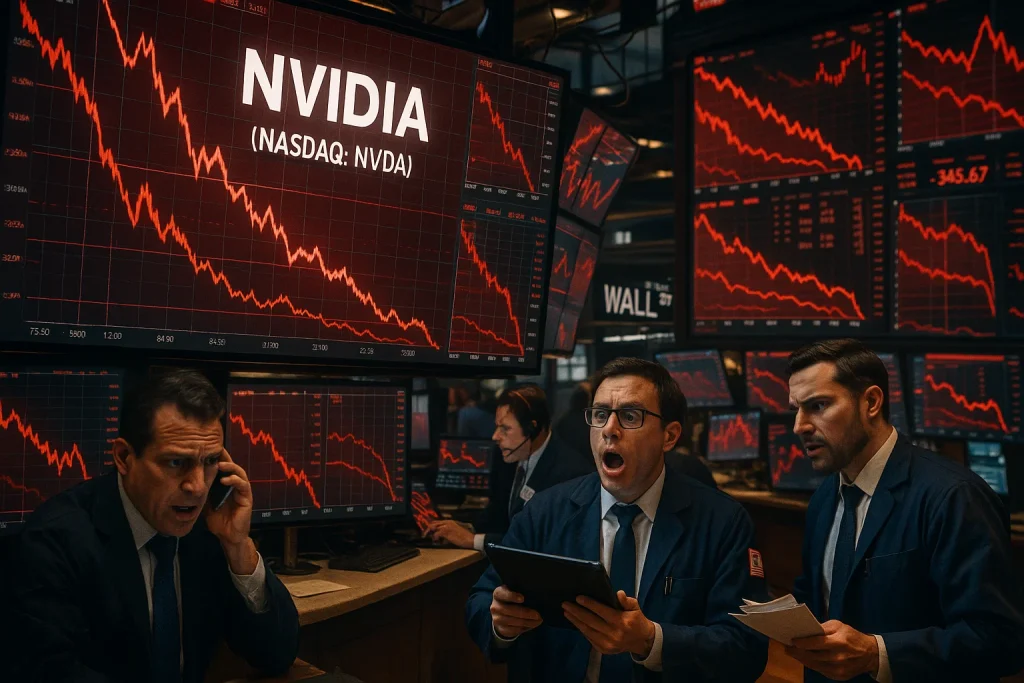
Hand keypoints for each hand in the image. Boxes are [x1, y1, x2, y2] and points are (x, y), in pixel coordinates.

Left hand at [204, 450, 257, 573]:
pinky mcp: (247, 498)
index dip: (217, 458)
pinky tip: (225, 479)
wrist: (228, 537)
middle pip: (232, 466)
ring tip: (220, 463)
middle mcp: (236, 486)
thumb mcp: (206, 504)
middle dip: (225, 458)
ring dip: (230, 467)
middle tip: (215, 450)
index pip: (223, 468)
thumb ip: (202, 492)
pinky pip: (243, 485)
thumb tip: (188, 483)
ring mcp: (243, 491)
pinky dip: (234, 480)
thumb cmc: (218, 521)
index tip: (207, 450)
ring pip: (240, 473)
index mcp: (227, 486)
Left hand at [425, 519, 475, 548]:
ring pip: (433, 528)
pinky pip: (436, 534)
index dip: (430, 526)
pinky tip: (436, 542)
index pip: (436, 522)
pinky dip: (435, 538)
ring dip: (429, 534)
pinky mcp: (446, 532)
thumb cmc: (464, 537)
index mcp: (449, 521)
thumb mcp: (455, 532)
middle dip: (427, 529)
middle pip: (433, 523)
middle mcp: (447, 522)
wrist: (470, 539)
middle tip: (424, 535)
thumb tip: (440, 536)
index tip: (426, 531)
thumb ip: (447, 532)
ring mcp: (446, 526)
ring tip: (429, 539)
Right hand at [491, 585, 542, 638]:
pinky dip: (525, 628)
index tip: (522, 598)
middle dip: (526, 613)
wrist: (501, 613)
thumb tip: (534, 598)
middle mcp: (495, 607)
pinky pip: (515, 630)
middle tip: (538, 615)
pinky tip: (532, 625)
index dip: (512, 596)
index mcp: (498, 594)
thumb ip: (520, 592)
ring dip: (528, 622)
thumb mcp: (513, 592)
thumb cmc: (511, 599)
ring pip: (514, 622)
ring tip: (539, 620)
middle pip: (511, 610)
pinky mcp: (501, 629)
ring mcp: (497, 619)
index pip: (503, 594)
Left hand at [562, 591, 655, 657]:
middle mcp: (614, 634)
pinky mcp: (604, 650)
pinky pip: (589, 638)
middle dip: (576, 612)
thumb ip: (626, 600)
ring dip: (575, 621)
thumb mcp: (635, 607)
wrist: (642, 642)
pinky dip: (581, 629)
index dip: (589, 604)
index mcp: (622, 622)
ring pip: (588, 631)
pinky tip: (575, 622)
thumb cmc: (637, 621)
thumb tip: (618, 593)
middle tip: (565, 604)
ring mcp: (608, 644)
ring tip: (566, 612)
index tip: (578, 597)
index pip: (602, 611)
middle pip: (591, 621)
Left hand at [785, 620, 878, 680]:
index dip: (802, 643)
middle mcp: (838, 657)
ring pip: (814, 665)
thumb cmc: (851, 636)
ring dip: (801, 659)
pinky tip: (804, 658)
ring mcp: (838, 669)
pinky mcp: (838, 676)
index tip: (791, 640)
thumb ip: (823, 628)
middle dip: (797, 652)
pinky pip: (820, 670)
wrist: (870, 654)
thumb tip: (807, 630)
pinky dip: (811, 664)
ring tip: (792, 653)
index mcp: (839, 642)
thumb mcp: (839, 626)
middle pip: (813, 656)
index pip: (816, 643)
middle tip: (786, 647)